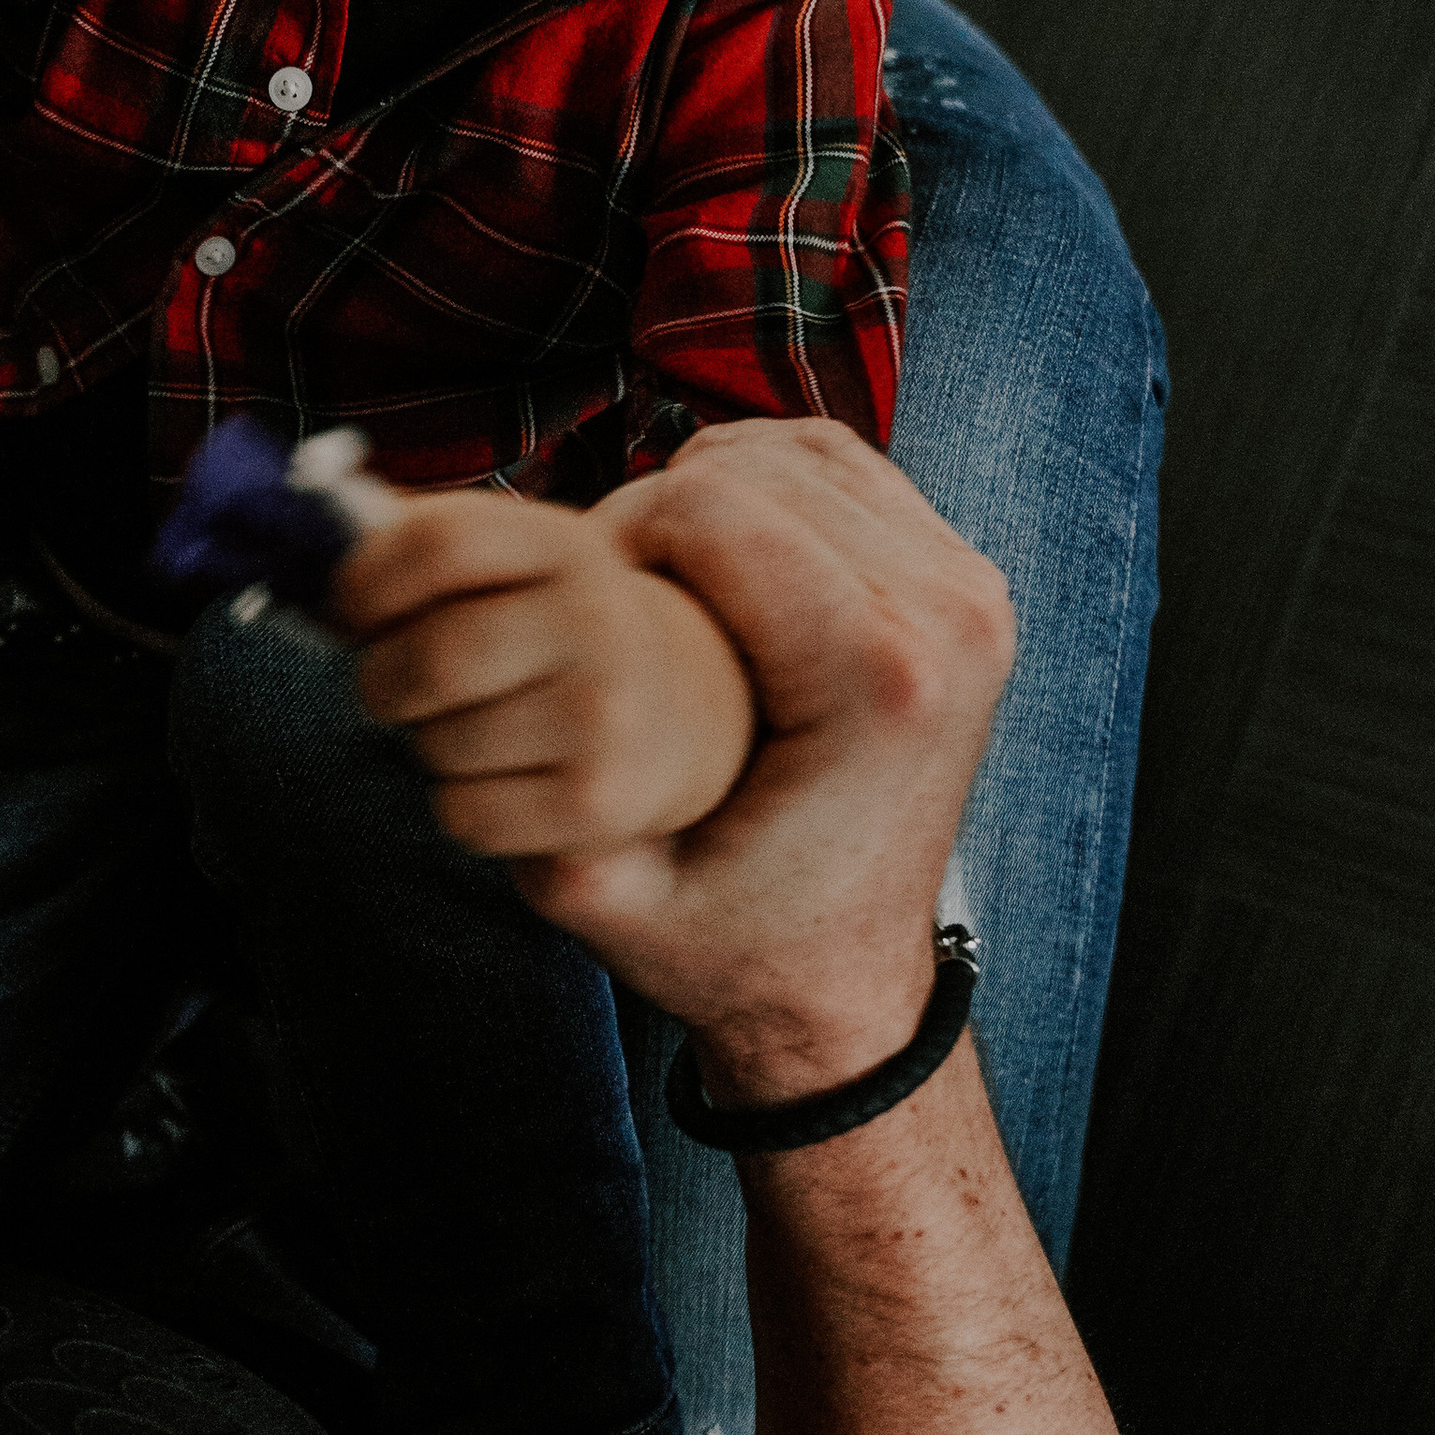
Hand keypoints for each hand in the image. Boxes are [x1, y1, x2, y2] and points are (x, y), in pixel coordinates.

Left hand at [331, 489, 754, 857]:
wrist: (691, 711)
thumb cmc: (557, 632)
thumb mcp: (516, 565)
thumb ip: (420, 546)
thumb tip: (305, 536)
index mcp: (565, 545)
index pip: (436, 544)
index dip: (364, 582)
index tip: (352, 612)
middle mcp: (597, 621)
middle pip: (429, 657)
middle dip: (380, 681)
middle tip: (390, 687)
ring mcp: (605, 714)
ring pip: (437, 744)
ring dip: (427, 745)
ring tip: (476, 728)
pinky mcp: (598, 801)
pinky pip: (463, 813)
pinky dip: (461, 804)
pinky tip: (505, 778)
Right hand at [509, 419, 1015, 1102]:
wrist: (844, 983)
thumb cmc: (733, 943)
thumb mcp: (608, 894)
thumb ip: (529, 806)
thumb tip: (462, 695)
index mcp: (874, 680)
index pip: (708, 506)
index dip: (614, 535)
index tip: (586, 608)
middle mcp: (948, 618)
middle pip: (752, 467)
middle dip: (655, 514)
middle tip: (613, 599)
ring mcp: (972, 593)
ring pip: (797, 451)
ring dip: (708, 492)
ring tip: (663, 579)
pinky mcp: (969, 583)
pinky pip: (844, 470)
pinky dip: (766, 489)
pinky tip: (719, 557)